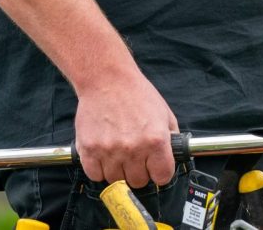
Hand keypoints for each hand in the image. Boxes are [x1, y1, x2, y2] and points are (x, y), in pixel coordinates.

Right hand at [73, 69, 178, 187]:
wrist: (107, 79)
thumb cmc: (137, 94)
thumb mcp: (164, 113)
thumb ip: (171, 138)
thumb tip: (172, 158)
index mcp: (156, 140)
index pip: (162, 177)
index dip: (160, 173)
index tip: (155, 169)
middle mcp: (133, 148)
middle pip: (138, 182)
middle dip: (139, 172)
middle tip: (135, 158)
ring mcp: (109, 150)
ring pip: (116, 181)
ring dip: (118, 171)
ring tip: (119, 152)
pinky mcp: (89, 149)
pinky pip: (95, 175)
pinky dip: (99, 169)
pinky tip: (104, 155)